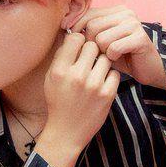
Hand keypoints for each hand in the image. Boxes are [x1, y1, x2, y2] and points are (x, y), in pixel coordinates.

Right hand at [35, 32, 120, 166]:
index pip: (76, 38)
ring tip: (95, 72)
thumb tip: (74, 34)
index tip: (79, 47)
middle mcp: (76, 76)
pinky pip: (114, 73)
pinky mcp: (107, 95)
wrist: (67, 132)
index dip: (79, 40)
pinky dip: (109, 77)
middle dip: (92, 50)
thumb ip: (62, 56)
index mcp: (60, 70)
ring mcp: (94, 86)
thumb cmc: (58, 102)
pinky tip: (101, 83)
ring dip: (101, 63)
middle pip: (93, 45)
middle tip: (89, 60)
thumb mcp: (51, 78)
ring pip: (105, 58)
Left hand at [69, 6, 165, 90]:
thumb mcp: (101, 41)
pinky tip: (119, 58)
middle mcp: (126, 13)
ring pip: (101, 38)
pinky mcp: (140, 38)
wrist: (147, 69)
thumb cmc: (121, 56)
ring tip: (111, 55)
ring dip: (103, 52)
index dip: (75, 27)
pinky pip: (113, 48)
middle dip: (90, 44)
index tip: (70, 39)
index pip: (87, 13)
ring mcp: (134, 24)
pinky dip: (112, 57)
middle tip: (99, 53)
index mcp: (115, 10)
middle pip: (92, 26)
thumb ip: (87, 30)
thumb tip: (63, 24)